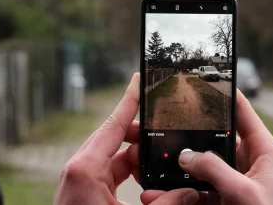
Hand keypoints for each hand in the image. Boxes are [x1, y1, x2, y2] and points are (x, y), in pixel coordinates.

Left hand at [54, 73, 199, 204]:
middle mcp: (80, 169)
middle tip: (171, 132)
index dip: (130, 101)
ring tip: (166, 161)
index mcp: (85, 168)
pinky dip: (132, 172)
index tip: (140, 80)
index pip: (113, 124)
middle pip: (117, 139)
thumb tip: (192, 190)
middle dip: (146, 137)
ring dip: (141, 158)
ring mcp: (81, 180)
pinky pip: (112, 172)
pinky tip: (151, 179)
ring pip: (117, 157)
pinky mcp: (85, 192)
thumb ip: (166, 204)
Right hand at [142, 90, 272, 204]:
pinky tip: (160, 188)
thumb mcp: (244, 192)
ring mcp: (235, 178)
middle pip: (215, 136)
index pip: (242, 110)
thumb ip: (215, 170)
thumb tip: (187, 156)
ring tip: (156, 159)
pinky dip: (180, 189)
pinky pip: (198, 187)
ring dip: (180, 165)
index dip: (223, 93)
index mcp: (264, 149)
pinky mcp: (223, 197)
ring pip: (202, 164)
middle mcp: (249, 159)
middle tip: (166, 124)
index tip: (201, 80)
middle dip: (190, 135)